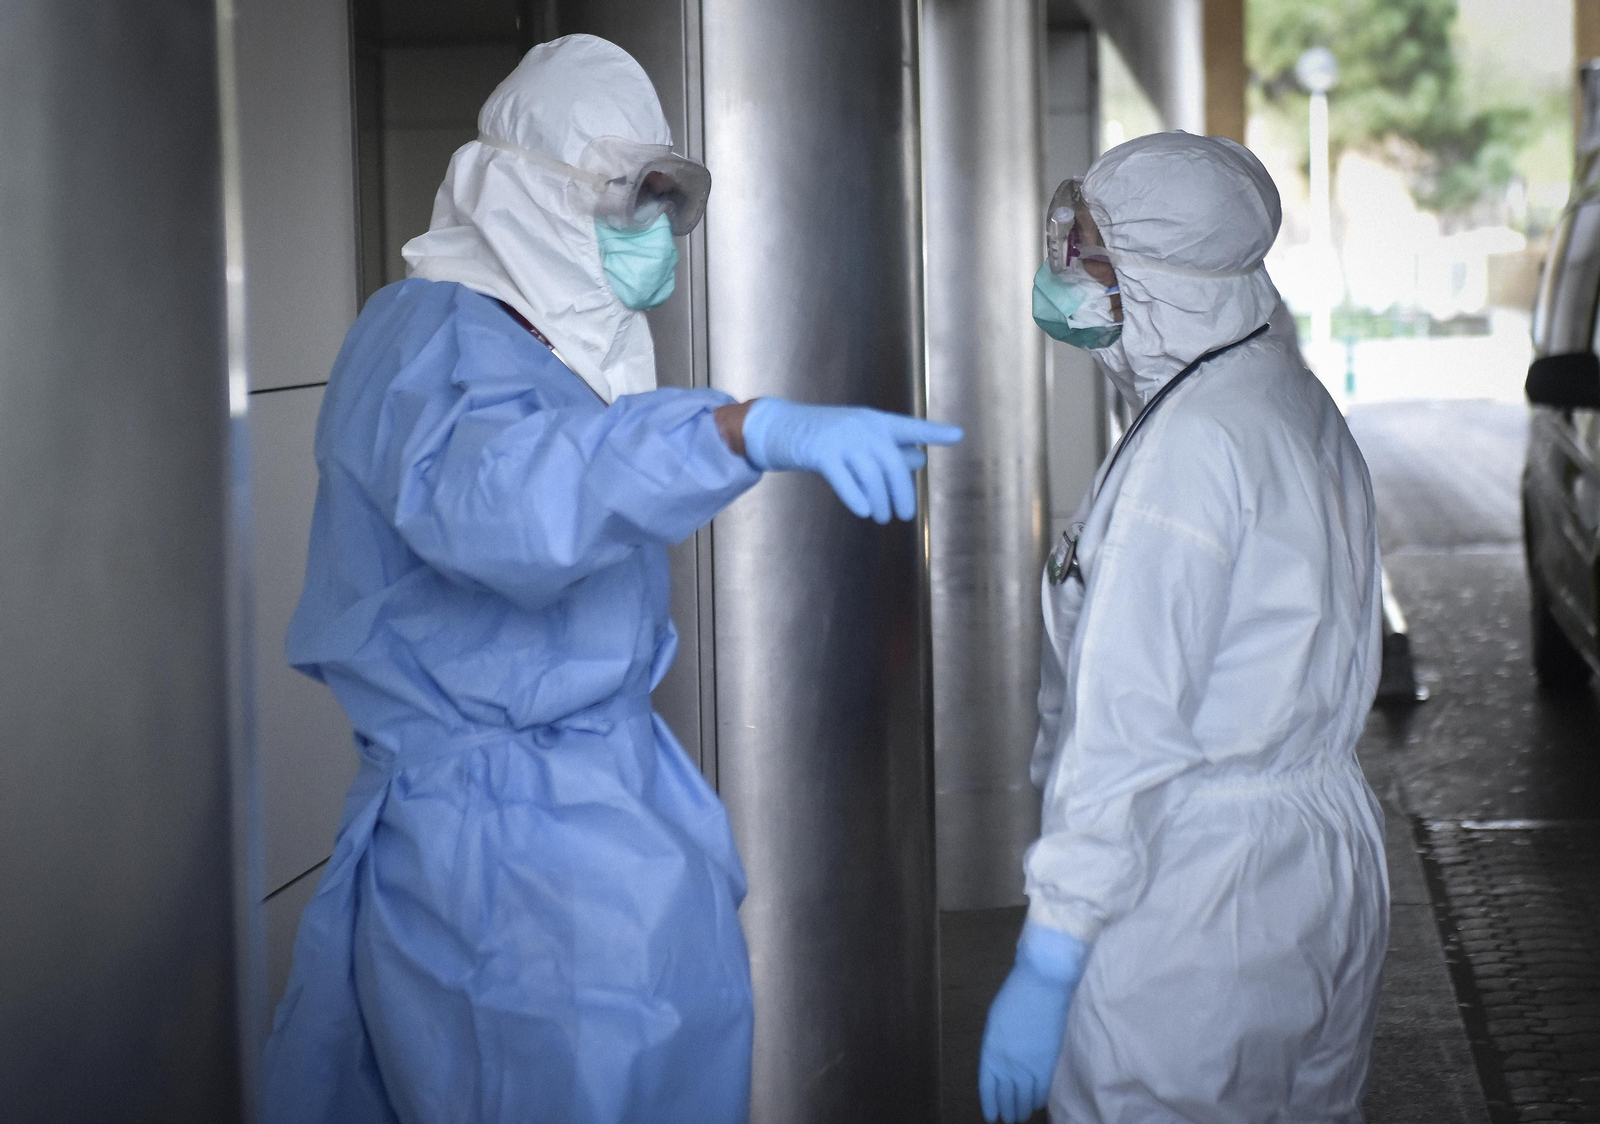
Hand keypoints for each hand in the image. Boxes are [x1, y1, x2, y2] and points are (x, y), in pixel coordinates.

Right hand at [740, 398, 962, 522]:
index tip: (958, 435)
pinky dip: (856, 497)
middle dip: (902, 492)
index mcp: (875, 420)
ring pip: (872, 474)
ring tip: (882, 517)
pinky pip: (844, 478)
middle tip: (905, 515)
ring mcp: (841, 437)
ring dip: (881, 501)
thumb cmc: (825, 438)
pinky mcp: (820, 452)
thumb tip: (921, 459)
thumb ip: (889, 449)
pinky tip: (865, 512)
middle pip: (893, 462)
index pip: (910, 427)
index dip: (934, 432)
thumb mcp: (859, 439)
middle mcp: (862, 426)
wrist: (779, 427)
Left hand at [978, 923, 1088, 1123]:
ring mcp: (1031, 1066)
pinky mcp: (1050, 1063)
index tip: (992, 1116)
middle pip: (1008, 1096)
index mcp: (990, 1052)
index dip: (990, 1104)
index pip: (988, 1088)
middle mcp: (1009, 1064)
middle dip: (1008, 1110)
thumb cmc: (1016, 996)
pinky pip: (1043, 1090)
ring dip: (1023, 1109)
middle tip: (1009, 1119)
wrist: (1043, 984)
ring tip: (1022, 1116)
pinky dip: (1040, 1099)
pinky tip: (1038, 1103)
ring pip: (1026, 1098)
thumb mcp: (996, 1022)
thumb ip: (996, 1047)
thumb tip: (1000, 1065)